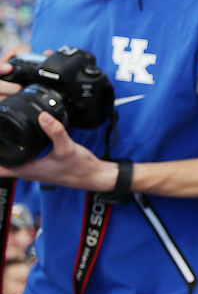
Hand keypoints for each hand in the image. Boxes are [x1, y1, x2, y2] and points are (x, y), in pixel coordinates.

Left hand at [0, 112, 117, 190]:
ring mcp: (34, 170)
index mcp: (28, 170)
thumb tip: (43, 116)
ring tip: (5, 137)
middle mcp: (28, 172)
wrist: (93, 176)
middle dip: (0, 151)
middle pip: (3, 165)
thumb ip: (55, 131)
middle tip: (0, 134)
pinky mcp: (41, 167)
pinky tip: (25, 142)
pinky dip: (20, 152)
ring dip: (7, 152)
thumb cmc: (80, 168)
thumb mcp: (67, 148)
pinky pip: (23, 160)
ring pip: (12, 163)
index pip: (0, 169)